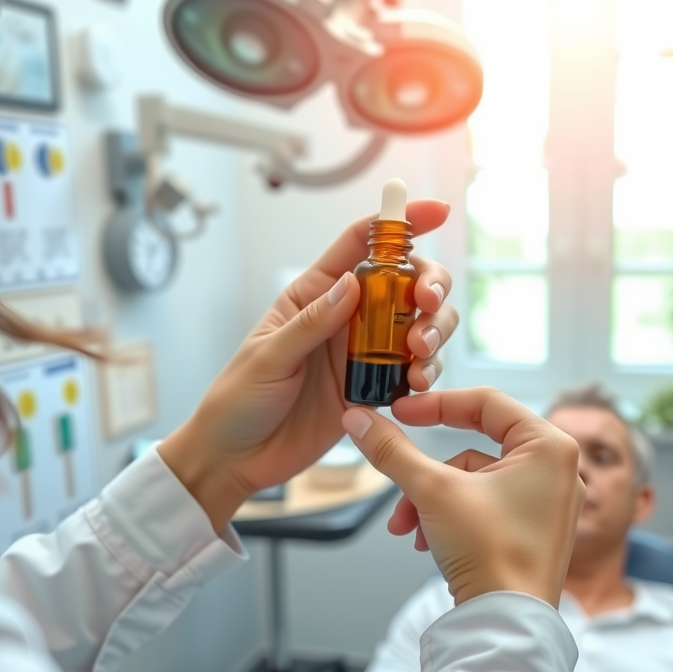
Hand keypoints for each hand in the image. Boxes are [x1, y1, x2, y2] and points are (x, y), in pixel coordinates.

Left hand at [158, 200, 459, 530]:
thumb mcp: (269, 356)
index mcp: (315, 294)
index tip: (436, 212)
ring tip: (420, 355)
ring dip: (434, 332)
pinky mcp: (374, 391)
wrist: (236, 459)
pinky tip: (416, 385)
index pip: (362, 244)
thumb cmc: (238, 400)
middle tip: (427, 306)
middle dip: (430, 286)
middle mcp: (346, 318)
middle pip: (406, 283)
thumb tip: (353, 283)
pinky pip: (414, 372)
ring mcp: (363, 354)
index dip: (400, 223)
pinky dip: (427, 373)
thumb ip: (313, 322)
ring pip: (419, 326)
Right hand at [341, 388, 585, 607]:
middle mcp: (558, 470)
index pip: (487, 402)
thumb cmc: (493, 554)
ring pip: (472, 480)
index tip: (399, 411)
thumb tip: (359, 418)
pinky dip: (449, 516)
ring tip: (407, 526)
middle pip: (475, 445)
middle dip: (427, 471)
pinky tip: (425, 541)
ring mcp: (547, 503)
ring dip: (430, 499)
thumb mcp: (432, 490)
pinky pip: (483, 505)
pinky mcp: (533, 531)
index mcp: (550, 447)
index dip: (436, 404)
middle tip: (397, 466)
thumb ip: (393, 450)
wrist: (506, 625)